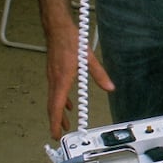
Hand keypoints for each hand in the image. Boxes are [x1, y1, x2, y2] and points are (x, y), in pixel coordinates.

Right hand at [45, 19, 114, 139]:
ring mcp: (52, 76)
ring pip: (52, 99)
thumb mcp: (89, 58)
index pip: (55, 106)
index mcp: (62, 79)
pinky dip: (60, 101)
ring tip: (64, 123)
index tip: (55, 134)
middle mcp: (54, 80)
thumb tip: (110, 87)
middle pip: (52, 106)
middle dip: (55, 122)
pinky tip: (67, 104)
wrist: (57, 28)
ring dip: (57, 112)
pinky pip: (55, 91)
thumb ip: (99, 74)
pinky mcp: (54, 73)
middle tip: (59, 134)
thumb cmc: (70, 40)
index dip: (55, 122)